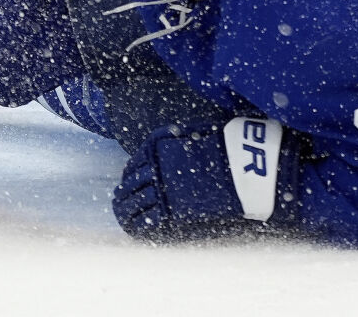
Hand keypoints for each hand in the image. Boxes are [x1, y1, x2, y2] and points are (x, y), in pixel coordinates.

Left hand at [114, 121, 242, 241]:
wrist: (238, 165)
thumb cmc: (220, 145)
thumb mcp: (195, 130)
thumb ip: (177, 134)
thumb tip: (171, 131)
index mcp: (157, 151)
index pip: (134, 166)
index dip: (128, 176)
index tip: (126, 181)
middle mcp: (155, 170)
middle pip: (130, 186)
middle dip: (123, 195)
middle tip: (118, 201)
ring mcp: (162, 191)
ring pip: (134, 204)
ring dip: (125, 211)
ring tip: (123, 216)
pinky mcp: (171, 210)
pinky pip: (147, 220)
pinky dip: (138, 225)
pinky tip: (134, 228)